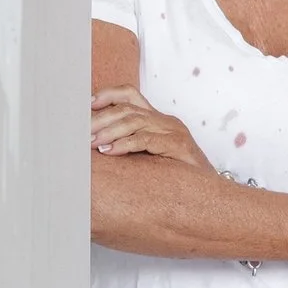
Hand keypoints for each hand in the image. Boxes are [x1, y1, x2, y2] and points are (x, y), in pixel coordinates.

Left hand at [90, 87, 213, 172]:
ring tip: (91, 143)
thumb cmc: (174, 176)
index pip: (129, 94)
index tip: (86, 104)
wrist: (209, 193)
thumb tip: (92, 145)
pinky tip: (110, 152)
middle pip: (127, 109)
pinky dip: (125, 144)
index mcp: (155, 119)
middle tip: (79, 131)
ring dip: (109, 131)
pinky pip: (147, 140)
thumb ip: (127, 145)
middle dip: (100, 118)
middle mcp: (164, 120)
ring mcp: (173, 131)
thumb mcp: (147, 156)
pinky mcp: (178, 146)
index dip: (107, 94)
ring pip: (135, 121)